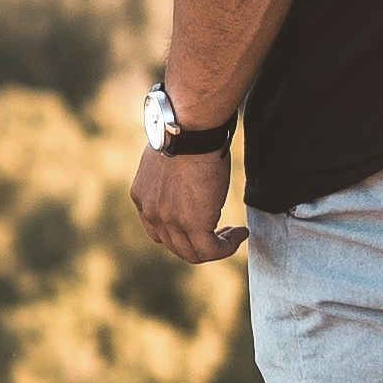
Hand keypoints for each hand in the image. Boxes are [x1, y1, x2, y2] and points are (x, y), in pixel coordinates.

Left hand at [132, 137, 243, 266]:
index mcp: (142, 197)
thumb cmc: (185, 132)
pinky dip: (227, 247)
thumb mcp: (169, 158)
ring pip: (192, 253)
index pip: (158, 230)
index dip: (181, 232)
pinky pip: (210, 251)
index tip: (202, 221)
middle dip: (199, 241)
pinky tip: (240, 233)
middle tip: (223, 230)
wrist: (189, 129)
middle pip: (174, 245)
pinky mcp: (192, 224)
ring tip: (234, 234)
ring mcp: (169, 221)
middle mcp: (150, 213)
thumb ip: (172, 176)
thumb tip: (188, 177)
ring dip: (215, 247)